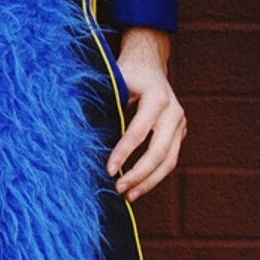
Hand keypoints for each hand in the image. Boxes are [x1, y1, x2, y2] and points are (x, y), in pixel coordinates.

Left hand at [106, 26, 185, 202]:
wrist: (150, 63)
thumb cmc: (127, 73)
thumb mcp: (114, 82)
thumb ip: (105, 103)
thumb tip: (80, 132)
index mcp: (157, 98)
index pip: (139, 132)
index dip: (123, 153)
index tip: (108, 170)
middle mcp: (174, 112)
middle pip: (160, 152)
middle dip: (139, 174)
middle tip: (118, 189)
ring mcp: (180, 124)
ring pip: (169, 161)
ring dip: (149, 181)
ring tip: (129, 196)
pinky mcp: (180, 133)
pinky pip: (170, 159)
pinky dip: (155, 176)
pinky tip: (139, 187)